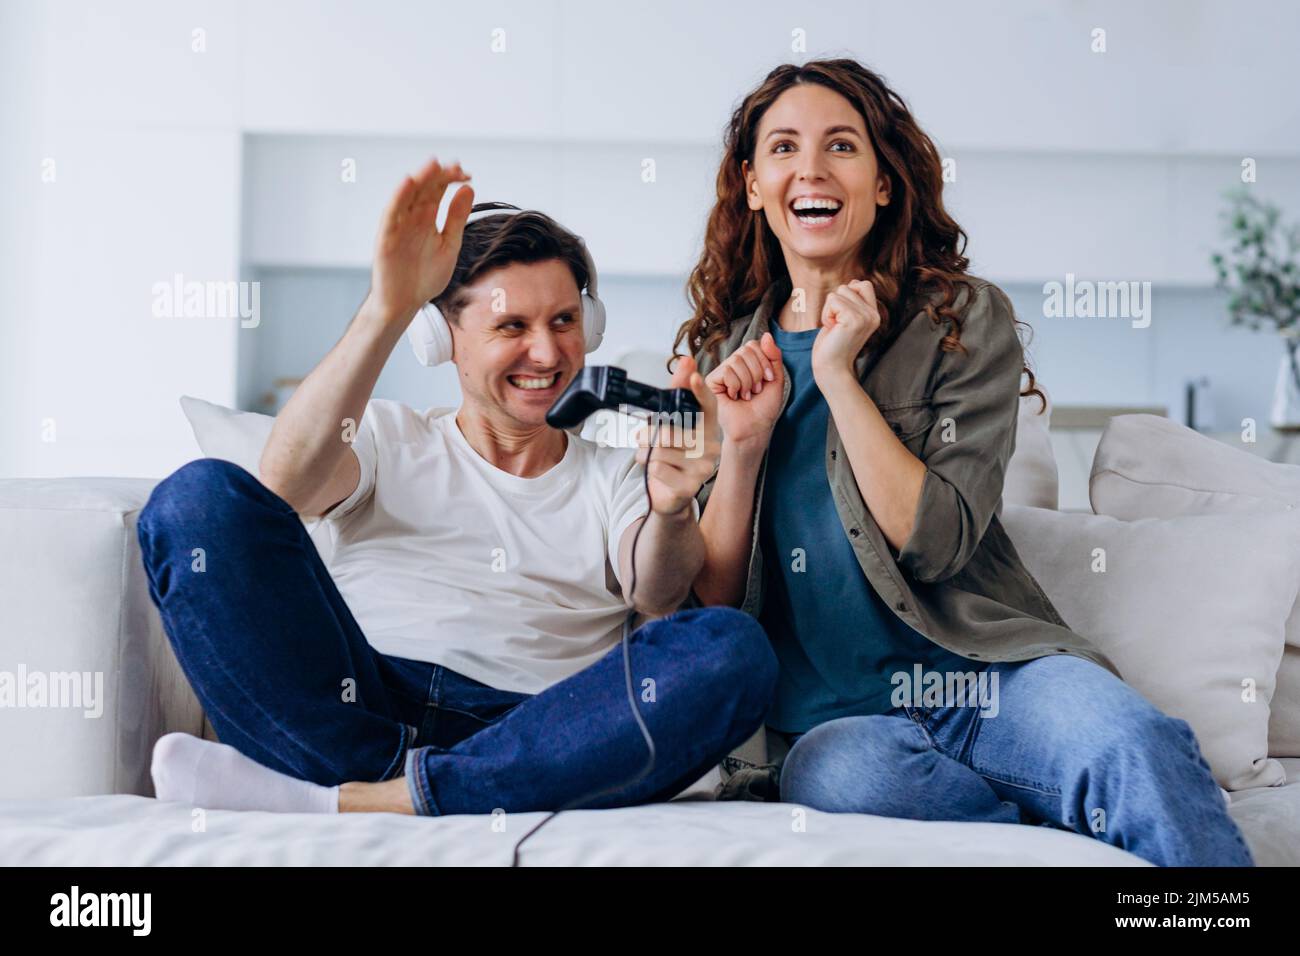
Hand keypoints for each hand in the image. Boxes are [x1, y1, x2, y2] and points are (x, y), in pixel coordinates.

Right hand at [366, 158, 474, 324]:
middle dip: (438, 175)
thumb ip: (457, 217)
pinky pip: (391, 214)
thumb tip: (468, 188)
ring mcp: (398, 226)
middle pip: (423, 189)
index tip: (466, 173)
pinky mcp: (386, 238)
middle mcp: (411, 218)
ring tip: (433, 164)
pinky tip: (409, 182)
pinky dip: (398, 197)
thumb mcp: (449, 244)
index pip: (437, 190)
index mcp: (426, 218)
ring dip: (419, 179)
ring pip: (407, 196)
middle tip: (455, 166)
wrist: (406, 303)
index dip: (450, 179)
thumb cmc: (425, 276)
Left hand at [635, 355, 721, 515]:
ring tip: (649, 456)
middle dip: (649, 433)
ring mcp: (702, 469)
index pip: (708, 406)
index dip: (700, 390)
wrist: (669, 496)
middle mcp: (710, 448)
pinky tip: (657, 472)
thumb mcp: (671, 424)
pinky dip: (648, 468)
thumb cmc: (671, 457)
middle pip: (671, 430)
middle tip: (643, 437)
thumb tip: (687, 361)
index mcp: (708, 429)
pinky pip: (657, 467)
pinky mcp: (689, 487)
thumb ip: (678, 392)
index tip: (693, 376)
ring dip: (645, 452)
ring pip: (660, 449)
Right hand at [703, 332, 784, 451]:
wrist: (754, 428)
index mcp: (747, 363)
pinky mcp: (712, 381)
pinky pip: (727, 371)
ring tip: (745, 395)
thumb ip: (773, 356)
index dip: (764, 360)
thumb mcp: (775, 379)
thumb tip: (766, 335)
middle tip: (755, 390)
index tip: (768, 379)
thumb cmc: (764, 407)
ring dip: (747, 381)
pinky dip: (736, 385)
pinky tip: (734, 396)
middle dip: (757, 372)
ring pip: (736, 360)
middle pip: (746, 350)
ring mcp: (722, 372)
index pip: (754, 345)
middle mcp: (733, 365)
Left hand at [812, 279, 880, 384]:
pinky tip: (832, 328)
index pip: (864, 284)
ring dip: (830, 309)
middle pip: (849, 286)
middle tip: (837, 323)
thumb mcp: (846, 318)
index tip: (842, 316)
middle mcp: (873, 314)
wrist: (831, 368)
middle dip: (836, 302)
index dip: (848, 294)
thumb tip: (853, 282)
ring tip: (834, 327)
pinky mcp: (854, 319)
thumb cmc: (833, 344)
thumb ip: (852, 301)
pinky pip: (833, 300)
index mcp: (874, 314)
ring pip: (840, 291)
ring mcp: (865, 316)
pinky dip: (827, 314)